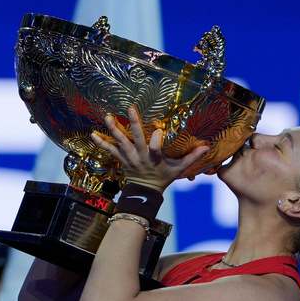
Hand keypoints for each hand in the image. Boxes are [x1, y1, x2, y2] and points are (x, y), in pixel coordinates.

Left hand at [91, 107, 209, 192]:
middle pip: (137, 139)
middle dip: (134, 124)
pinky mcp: (122, 160)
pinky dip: (101, 142)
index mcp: (155, 159)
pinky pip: (110, 150)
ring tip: (107, 117)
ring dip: (114, 130)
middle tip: (130, 109)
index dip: (157, 138)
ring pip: (121, 143)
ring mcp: (130, 158)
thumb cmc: (164, 178)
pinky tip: (92, 133)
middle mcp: (141, 157)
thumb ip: (191, 157)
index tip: (159, 129)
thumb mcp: (179, 169)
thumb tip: (207, 146)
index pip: (155, 147)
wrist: (145, 191)